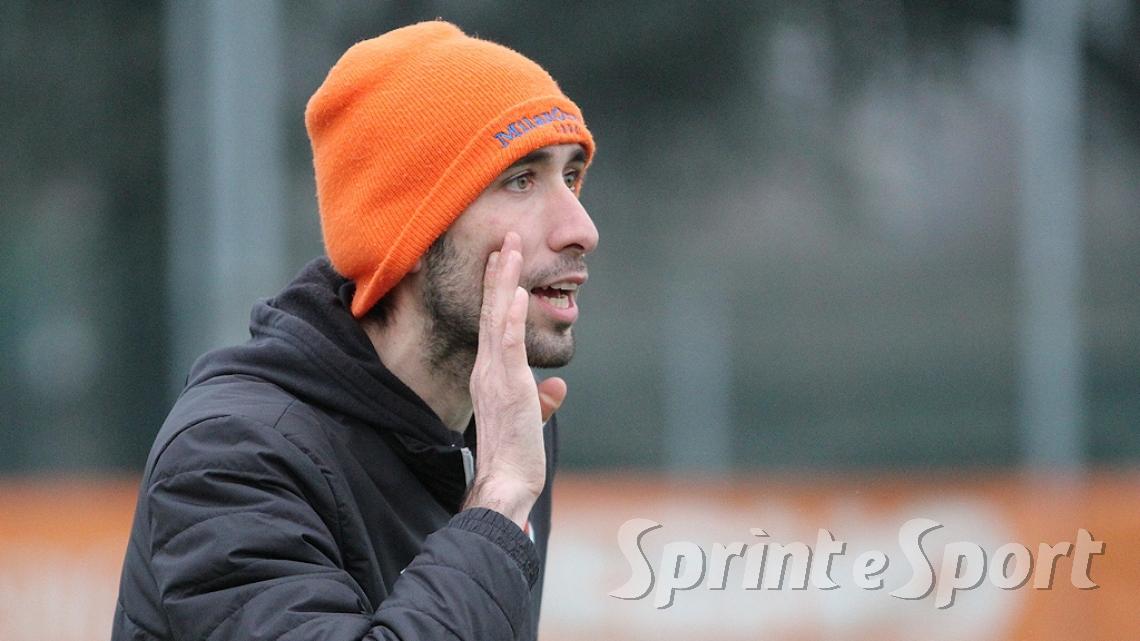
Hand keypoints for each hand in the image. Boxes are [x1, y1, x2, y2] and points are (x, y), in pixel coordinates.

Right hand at [463, 232, 566, 527]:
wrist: (504, 482)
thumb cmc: (515, 455)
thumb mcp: (531, 420)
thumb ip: (541, 401)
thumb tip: (557, 388)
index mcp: (490, 374)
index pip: (493, 323)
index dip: (497, 290)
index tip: (502, 260)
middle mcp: (487, 369)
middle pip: (492, 311)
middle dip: (499, 272)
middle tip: (506, 238)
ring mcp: (494, 376)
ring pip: (497, 318)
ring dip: (503, 282)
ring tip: (509, 249)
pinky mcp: (506, 387)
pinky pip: (505, 345)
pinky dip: (508, 317)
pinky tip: (513, 293)